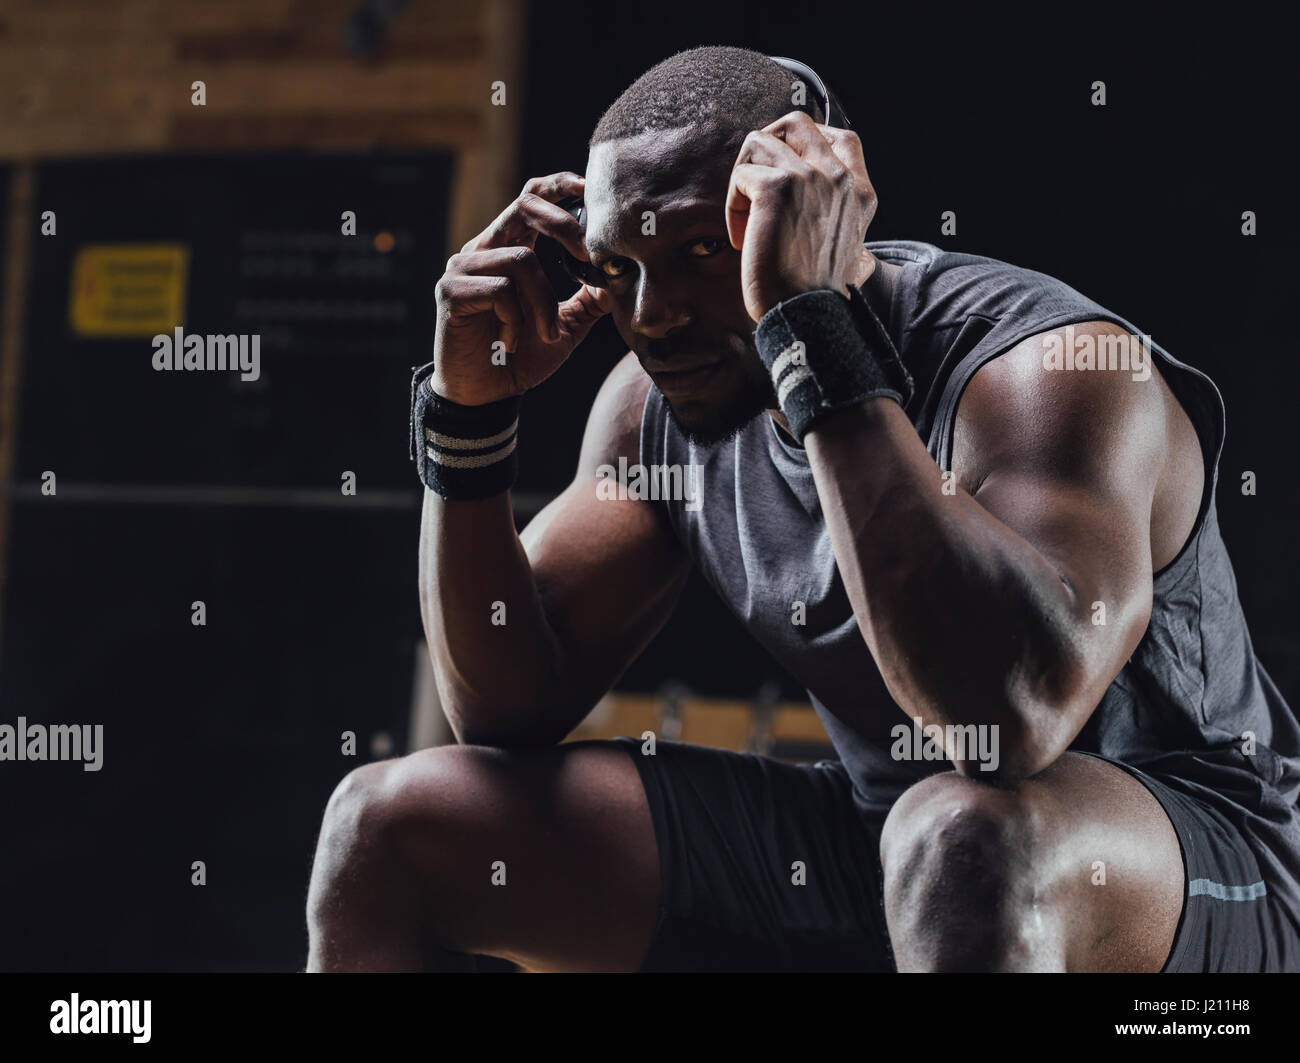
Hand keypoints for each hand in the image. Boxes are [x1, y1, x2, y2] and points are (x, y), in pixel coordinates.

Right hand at [432, 173, 611, 405]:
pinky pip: (499, 289)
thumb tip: (620, 277)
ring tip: (546, 333)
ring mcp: (463, 267)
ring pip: (521, 260)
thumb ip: (588, 301)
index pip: (532, 198)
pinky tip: (510, 342)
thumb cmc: (520, 357)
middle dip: (563, 225)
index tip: (591, 192)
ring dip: (544, 302)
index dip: (560, 186)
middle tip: (587, 256)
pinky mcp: (451, 291)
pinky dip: (516, 318)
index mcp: (510, 248)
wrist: (485, 396)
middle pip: (525, 205)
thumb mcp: (565, 326)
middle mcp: (484, 248)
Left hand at [725, 112, 878, 322]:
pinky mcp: (777, 189)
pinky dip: (733, 206)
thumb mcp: (849, 248)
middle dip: (767, 148)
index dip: (806, 143)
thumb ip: (839, 218)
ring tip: (746, 218)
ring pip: (760, 141)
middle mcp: (838, 177)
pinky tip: (742, 237)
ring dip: (744, 177)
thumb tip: (818, 208)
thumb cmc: (816, 292)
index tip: (785, 171)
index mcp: (858, 191)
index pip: (841, 136)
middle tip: (755, 185)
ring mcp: (809, 178)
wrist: (805, 315)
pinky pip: (741, 173)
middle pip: (796, 123)